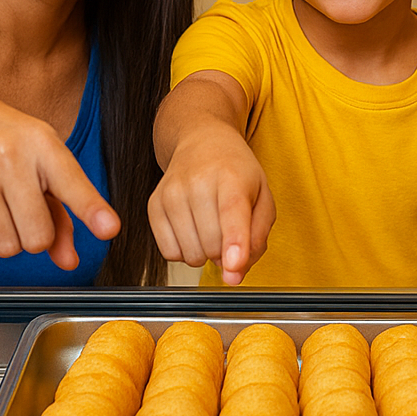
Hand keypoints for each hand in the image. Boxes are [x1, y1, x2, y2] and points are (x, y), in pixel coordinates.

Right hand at [0, 83, 119, 269]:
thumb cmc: (1, 139)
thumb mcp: (38, 159)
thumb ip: (61, 211)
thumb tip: (69, 261)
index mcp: (42, 144)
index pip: (73, 183)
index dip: (92, 210)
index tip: (109, 228)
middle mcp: (9, 157)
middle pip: (37, 237)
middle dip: (35, 237)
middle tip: (24, 212)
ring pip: (6, 247)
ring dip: (7, 240)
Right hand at [148, 125, 274, 284]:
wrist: (201, 142)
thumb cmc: (235, 172)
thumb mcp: (263, 197)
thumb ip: (258, 237)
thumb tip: (235, 273)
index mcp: (232, 176)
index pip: (232, 213)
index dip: (234, 244)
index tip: (233, 267)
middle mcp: (198, 182)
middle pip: (212, 245)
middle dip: (226, 251)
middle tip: (229, 228)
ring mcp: (171, 193)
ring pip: (191, 254)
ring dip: (206, 253)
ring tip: (211, 225)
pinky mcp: (154, 205)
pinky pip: (169, 253)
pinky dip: (185, 251)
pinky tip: (193, 229)